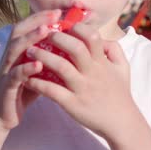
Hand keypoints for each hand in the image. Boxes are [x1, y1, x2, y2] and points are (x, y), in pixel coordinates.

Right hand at [0, 9, 60, 131]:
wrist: (2, 116)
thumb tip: (72, 45)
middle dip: (37, 21)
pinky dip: (26, 68)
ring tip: (46, 31)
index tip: (59, 10)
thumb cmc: (23, 90)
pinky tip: (39, 64)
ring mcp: (6, 70)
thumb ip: (48, 58)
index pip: (27, 26)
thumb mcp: (37, 71)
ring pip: (15, 49)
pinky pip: (15, 75)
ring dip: (30, 38)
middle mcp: (9, 57)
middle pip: (19, 31)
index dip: (41, 16)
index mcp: (17, 51)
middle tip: (55, 14)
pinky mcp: (6, 87)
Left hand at [23, 24, 138, 140]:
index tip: (64, 26)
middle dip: (57, 38)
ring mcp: (82, 89)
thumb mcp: (123, 67)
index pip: (92, 37)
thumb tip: (100, 37)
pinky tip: (27, 79)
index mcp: (102, 62)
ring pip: (61, 67)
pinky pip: (53, 91)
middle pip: (75, 48)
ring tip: (29, 51)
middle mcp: (92, 73)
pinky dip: (39, 84)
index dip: (78, 28)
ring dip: (43, 57)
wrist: (121, 123)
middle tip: (42, 34)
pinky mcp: (72, 104)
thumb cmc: (120, 93)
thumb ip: (114, 49)